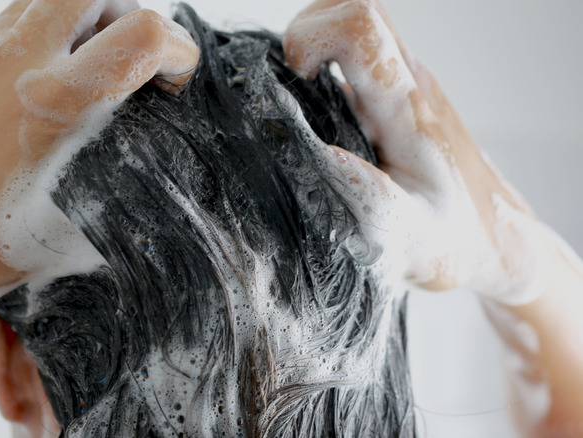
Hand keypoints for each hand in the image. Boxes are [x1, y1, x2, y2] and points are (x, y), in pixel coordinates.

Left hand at [0, 0, 198, 301]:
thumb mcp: (52, 245)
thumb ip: (108, 217)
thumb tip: (139, 211)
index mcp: (52, 105)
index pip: (142, 36)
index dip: (178, 50)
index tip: (174, 78)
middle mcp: (18, 62)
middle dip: (130, 13)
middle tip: (132, 59)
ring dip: (86, 21)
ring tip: (88, 71)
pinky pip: (17, 23)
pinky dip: (46, 39)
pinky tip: (38, 91)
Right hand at [283, 0, 547, 304]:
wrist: (492, 235)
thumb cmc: (453, 239)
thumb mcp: (409, 237)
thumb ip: (368, 201)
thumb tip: (319, 154)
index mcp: (407, 107)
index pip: (359, 28)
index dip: (310, 39)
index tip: (295, 84)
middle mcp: (407, 83)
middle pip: (355, 10)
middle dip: (306, 37)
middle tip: (292, 91)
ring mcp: (403, 86)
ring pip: (355, 30)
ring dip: (314, 53)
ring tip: (300, 108)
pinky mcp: (393, 97)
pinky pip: (354, 58)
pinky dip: (322, 73)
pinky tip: (317, 121)